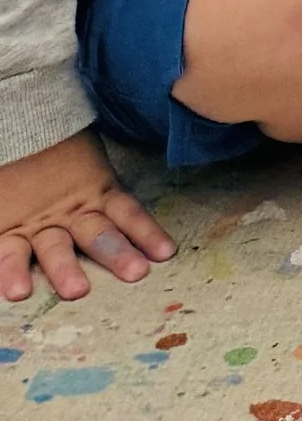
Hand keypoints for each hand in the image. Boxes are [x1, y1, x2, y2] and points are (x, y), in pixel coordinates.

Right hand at [0, 127, 174, 305]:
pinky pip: (5, 254)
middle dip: (117, 252)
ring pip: (54, 248)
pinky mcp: (4, 229)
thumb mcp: (87, 162)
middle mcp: (69, 212)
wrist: (17, 129)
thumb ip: (108, 187)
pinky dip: (9, 273)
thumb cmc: (56, 146)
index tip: (166, 252)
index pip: (128, 213)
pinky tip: (15, 291)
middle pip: (98, 234)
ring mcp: (36, 224)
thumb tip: (150, 217)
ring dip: (66, 269)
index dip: (147, 232)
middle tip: (135, 272)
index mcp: (95, 192)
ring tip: (76, 290)